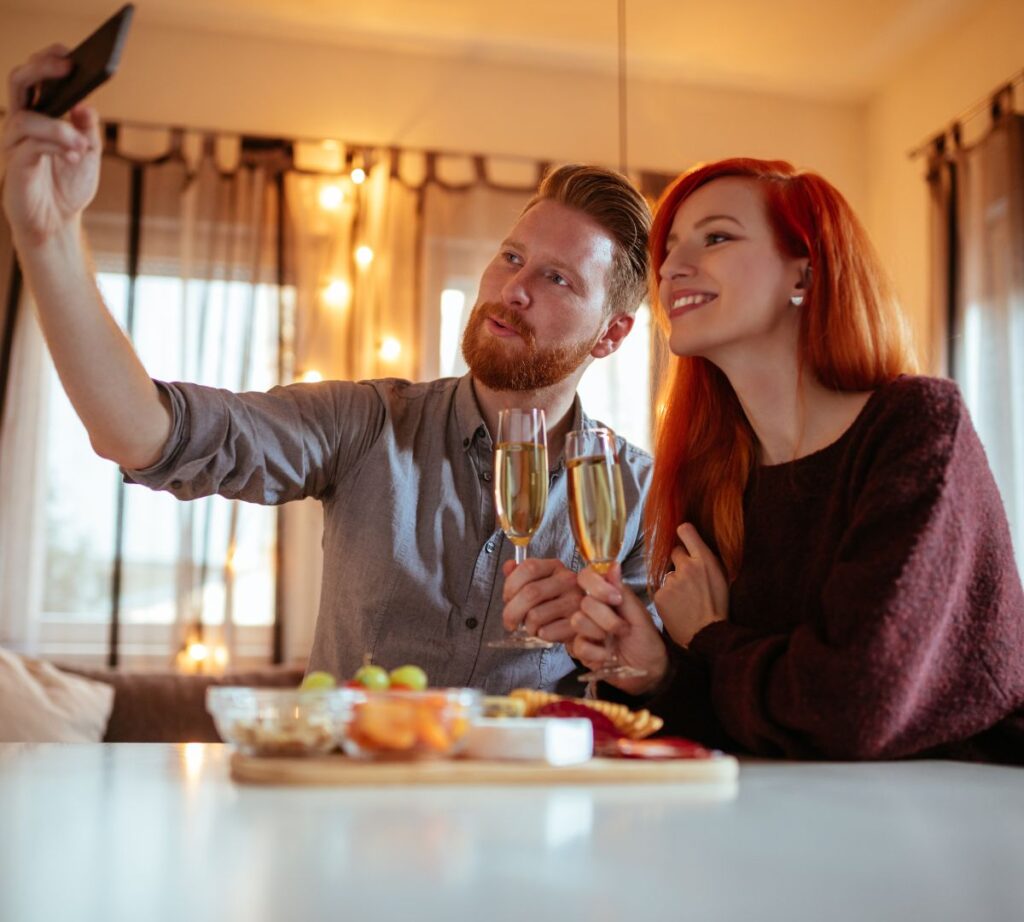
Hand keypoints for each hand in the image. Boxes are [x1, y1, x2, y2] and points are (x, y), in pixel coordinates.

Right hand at [2, 46, 101, 246]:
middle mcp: (22, 123)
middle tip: (68, 67)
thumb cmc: (69, 185)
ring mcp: (15, 143)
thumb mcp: (88, 153)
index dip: (47, 61)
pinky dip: (56, 147)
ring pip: (27, 117)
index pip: (36, 78)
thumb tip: (84, 104)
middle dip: (42, 69)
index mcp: (39, 115)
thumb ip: (86, 128)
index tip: (69, 52)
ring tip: (82, 145)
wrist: (56, 223)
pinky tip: (74, 156)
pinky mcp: (15, 165)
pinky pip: (30, 145)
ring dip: (59, 128)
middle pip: (20, 81)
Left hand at [501, 557, 582, 642]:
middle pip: (530, 592)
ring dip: (527, 626)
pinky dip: (540, 636)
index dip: (511, 584)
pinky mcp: (577, 625)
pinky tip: (546, 632)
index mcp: (556, 567)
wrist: (582, 623)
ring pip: (535, 615)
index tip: (507, 598)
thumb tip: (508, 566)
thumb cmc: (556, 602)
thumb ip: (521, 574)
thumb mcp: (540, 583)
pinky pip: (546, 632)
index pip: (529, 567)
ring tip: (533, 626)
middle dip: (511, 611)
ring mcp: (576, 602)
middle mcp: (568, 581)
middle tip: (509, 621)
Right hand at [571, 563, 668, 695]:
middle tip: (623, 629)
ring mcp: (582, 629)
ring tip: (614, 642)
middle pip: (584, 602)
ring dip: (601, 634)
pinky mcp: (579, 650)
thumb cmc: (646, 640)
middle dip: (607, 618)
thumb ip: (622, 591)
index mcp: (604, 595)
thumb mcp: (639, 614)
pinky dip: (598, 653)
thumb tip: (613, 565)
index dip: (596, 586)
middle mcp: (590, 609)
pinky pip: (578, 645)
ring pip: (578, 621)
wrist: (649, 672)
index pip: (585, 577)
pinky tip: (608, 656)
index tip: (616, 600)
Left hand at [653, 523, 728, 647]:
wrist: (707, 634)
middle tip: (689, 579)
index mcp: (705, 560)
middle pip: (675, 552)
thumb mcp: (722, 576)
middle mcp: (687, 567)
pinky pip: (662, 588)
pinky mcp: (661, 595)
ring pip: (668, 573)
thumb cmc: (718, 606)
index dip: (684, 533)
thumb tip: (695, 543)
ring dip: (674, 581)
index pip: (686, 530)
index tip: (683, 535)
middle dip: (680, 562)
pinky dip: (667, 596)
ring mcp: (672, 581)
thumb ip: (707, 559)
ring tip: (686, 598)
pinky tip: (678, 606)